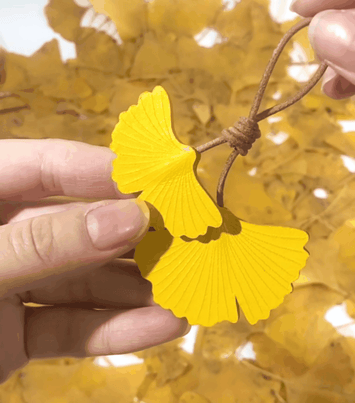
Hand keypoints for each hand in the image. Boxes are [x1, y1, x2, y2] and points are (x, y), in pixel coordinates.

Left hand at [0, 138, 189, 383]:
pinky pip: (75, 328)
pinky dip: (118, 331)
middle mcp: (0, 235)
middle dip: (136, 238)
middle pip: (81, 226)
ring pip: (86, 281)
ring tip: (189, 292)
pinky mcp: (19, 335)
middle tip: (189, 243)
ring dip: (138, 291)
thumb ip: (46, 242)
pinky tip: (164, 327)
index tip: (159, 183)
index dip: (104, 172)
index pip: (47, 166)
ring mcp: (12, 287)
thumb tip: (130, 217)